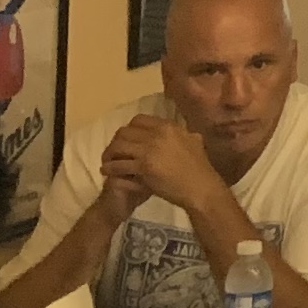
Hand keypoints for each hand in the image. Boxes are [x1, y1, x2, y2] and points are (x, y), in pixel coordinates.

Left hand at [108, 110, 233, 232]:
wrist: (201, 188)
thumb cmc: (199, 169)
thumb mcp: (196, 143)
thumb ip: (187, 135)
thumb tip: (188, 133)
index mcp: (168, 127)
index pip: (139, 120)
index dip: (129, 129)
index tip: (126, 140)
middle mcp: (157, 134)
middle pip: (125, 131)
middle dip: (115, 142)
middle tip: (113, 152)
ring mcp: (149, 150)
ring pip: (118, 146)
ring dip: (109, 154)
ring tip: (106, 162)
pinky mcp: (143, 167)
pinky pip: (119, 165)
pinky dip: (110, 168)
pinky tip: (107, 172)